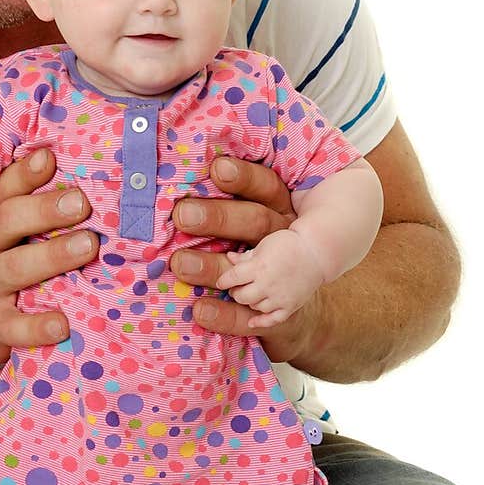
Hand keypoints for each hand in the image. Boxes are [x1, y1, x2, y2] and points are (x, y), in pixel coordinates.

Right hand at [0, 149, 97, 369]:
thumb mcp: (5, 240)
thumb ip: (34, 214)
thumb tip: (83, 182)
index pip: (5, 192)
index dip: (25, 173)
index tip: (49, 157)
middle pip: (8, 222)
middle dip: (44, 209)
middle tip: (82, 202)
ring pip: (14, 269)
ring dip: (52, 256)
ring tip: (88, 245)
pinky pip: (14, 327)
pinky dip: (38, 326)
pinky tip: (63, 323)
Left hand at [169, 156, 318, 358]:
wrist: (304, 300)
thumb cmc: (266, 246)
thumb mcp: (258, 214)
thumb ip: (228, 199)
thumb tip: (179, 179)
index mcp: (279, 210)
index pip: (264, 185)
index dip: (243, 177)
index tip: (216, 168)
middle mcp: (282, 240)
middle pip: (254, 222)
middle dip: (218, 218)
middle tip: (182, 214)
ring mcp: (283, 277)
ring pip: (250, 269)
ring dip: (212, 267)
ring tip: (180, 264)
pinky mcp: (278, 314)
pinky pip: (251, 316)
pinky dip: (225, 315)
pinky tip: (199, 311)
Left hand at [215, 228, 324, 327]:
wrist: (316, 252)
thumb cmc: (289, 244)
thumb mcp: (264, 245)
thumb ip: (246, 256)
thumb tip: (228, 258)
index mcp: (258, 266)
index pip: (232, 278)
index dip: (224, 281)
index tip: (222, 282)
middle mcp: (267, 284)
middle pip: (240, 296)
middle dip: (236, 292)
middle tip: (238, 287)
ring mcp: (279, 297)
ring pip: (254, 307)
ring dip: (250, 301)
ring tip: (253, 293)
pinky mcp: (290, 306)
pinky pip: (272, 319)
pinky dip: (260, 322)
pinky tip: (252, 321)